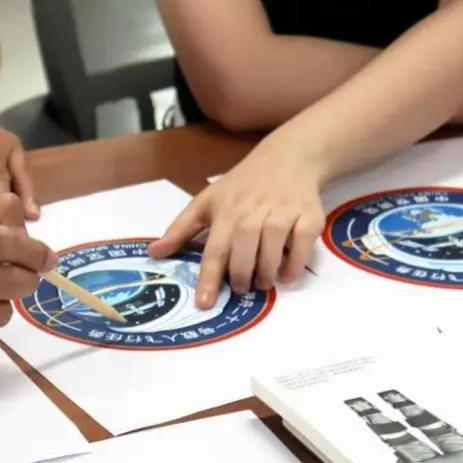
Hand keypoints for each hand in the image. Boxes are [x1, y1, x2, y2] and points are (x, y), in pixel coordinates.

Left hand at [147, 137, 324, 307]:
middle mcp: (253, 212)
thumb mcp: (206, 201)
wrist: (287, 158)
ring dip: (267, 271)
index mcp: (225, 211)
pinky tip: (285, 275)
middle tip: (240, 288)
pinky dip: (295, 263)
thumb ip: (181, 229)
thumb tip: (154, 253)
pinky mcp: (308, 215)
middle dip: (241, 275)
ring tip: (262, 283)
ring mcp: (282, 212)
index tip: (204, 303)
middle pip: (245, 248)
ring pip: (274, 245)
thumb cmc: (241, 185)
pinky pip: (304, 243)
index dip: (208, 278)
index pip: (214, 249)